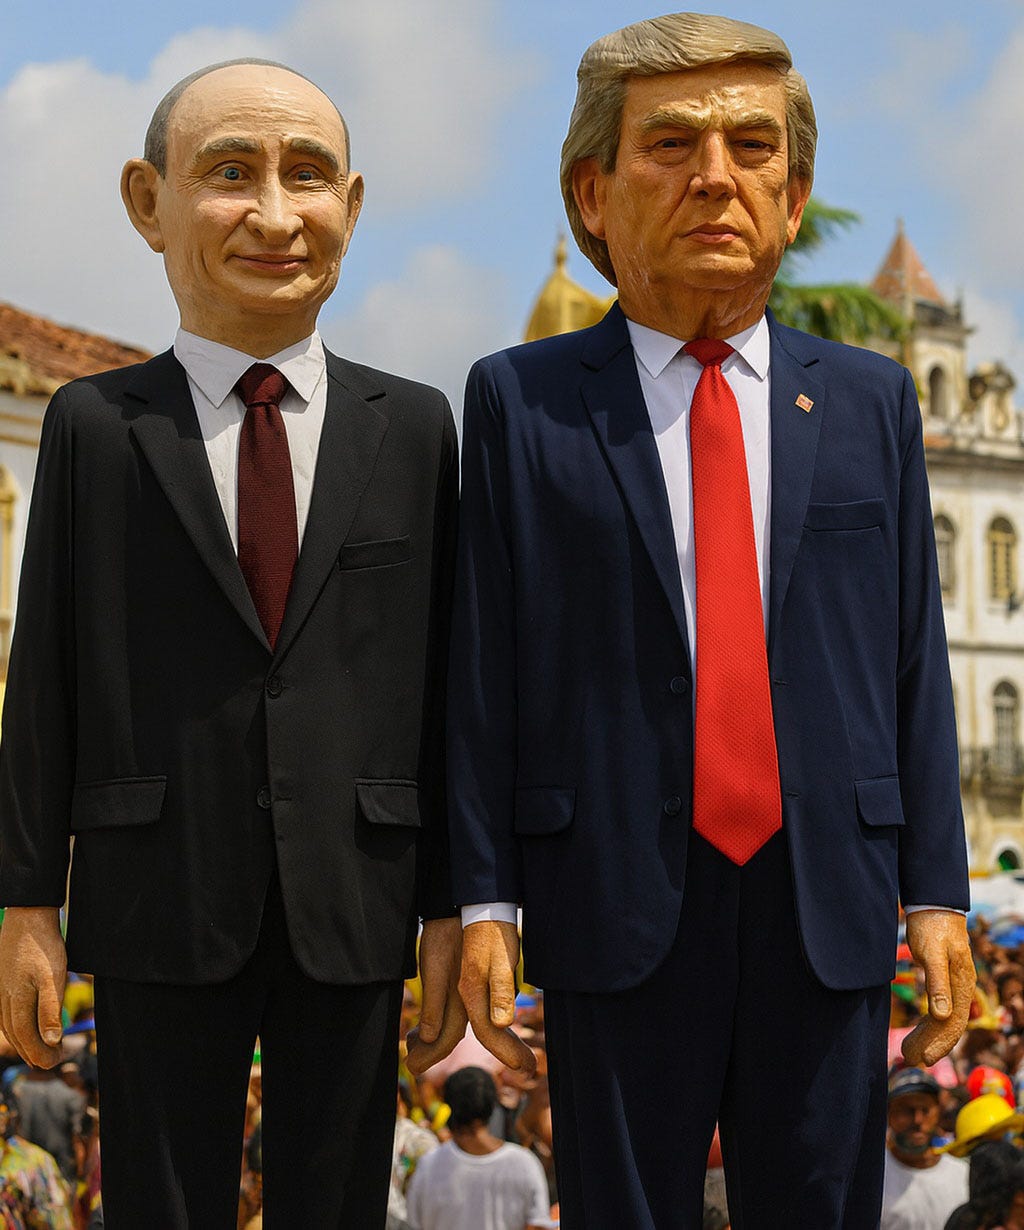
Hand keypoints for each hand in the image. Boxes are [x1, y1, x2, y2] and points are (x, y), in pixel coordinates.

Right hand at [0, 907, 65, 1067]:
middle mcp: (4, 1000)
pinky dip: (16, 1026)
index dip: (42, 1054)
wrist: (28, 917)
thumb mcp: (53, 976)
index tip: (57, 1061)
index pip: (27, 1039)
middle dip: (34, 1052)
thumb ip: (50, 1010)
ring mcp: (1, 992)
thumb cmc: (43, 946)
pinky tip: (23, 1027)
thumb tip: (51, 1041)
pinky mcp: (3, 983)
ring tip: (40, 1050)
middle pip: (17, 1036)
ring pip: (9, 1026)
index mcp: (17, 1002)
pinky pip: (5, 1013)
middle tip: (53, 1061)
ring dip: (24, 1041)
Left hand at [405, 916, 466, 1075]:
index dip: (429, 1057)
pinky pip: (447, 1013)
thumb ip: (436, 1002)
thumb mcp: (435, 967)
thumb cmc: (446, 936)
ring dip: (429, 1042)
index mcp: (461, 1001)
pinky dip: (432, 1025)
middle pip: (447, 1038)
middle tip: (411, 1063)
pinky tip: (422, 1027)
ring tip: (411, 1044)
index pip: (445, 1040)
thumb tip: (431, 1037)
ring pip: (448, 1027)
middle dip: (429, 1054)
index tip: (412, 1067)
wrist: (464, 910)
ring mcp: (465, 993)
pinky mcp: (460, 982)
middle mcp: (466, 1001)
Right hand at [459, 920, 535, 1073]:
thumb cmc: (491, 930)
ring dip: (502, 1043)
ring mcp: (466, 988)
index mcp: (472, 993)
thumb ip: (499, 990)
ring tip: (523, 1057)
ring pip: (479, 1025)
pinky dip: (494, 1026)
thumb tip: (500, 1023)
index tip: (527, 1068)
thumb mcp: (499, 958)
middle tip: (530, 1069)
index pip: (488, 1033)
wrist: (476, 905)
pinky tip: (504, 1027)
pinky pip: (478, 1013)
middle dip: (507, 1052)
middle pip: (483, 1034)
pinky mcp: (471, 980)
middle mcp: (466, 995)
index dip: (508, 1052)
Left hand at [901, 909, 973, 1067]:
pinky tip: (917, 1033)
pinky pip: (940, 1010)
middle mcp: (961, 989)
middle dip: (930, 1045)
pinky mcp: (945, 982)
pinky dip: (928, 1025)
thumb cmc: (932, 928)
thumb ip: (937, 983)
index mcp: (961, 985)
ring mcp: (954, 986)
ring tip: (907, 1052)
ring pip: (944, 1021)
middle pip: (949, 1027)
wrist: (934, 906)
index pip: (953, 1024)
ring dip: (928, 1038)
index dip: (939, 1044)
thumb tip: (942, 1016)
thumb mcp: (932, 954)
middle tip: (907, 1059)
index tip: (922, 1059)